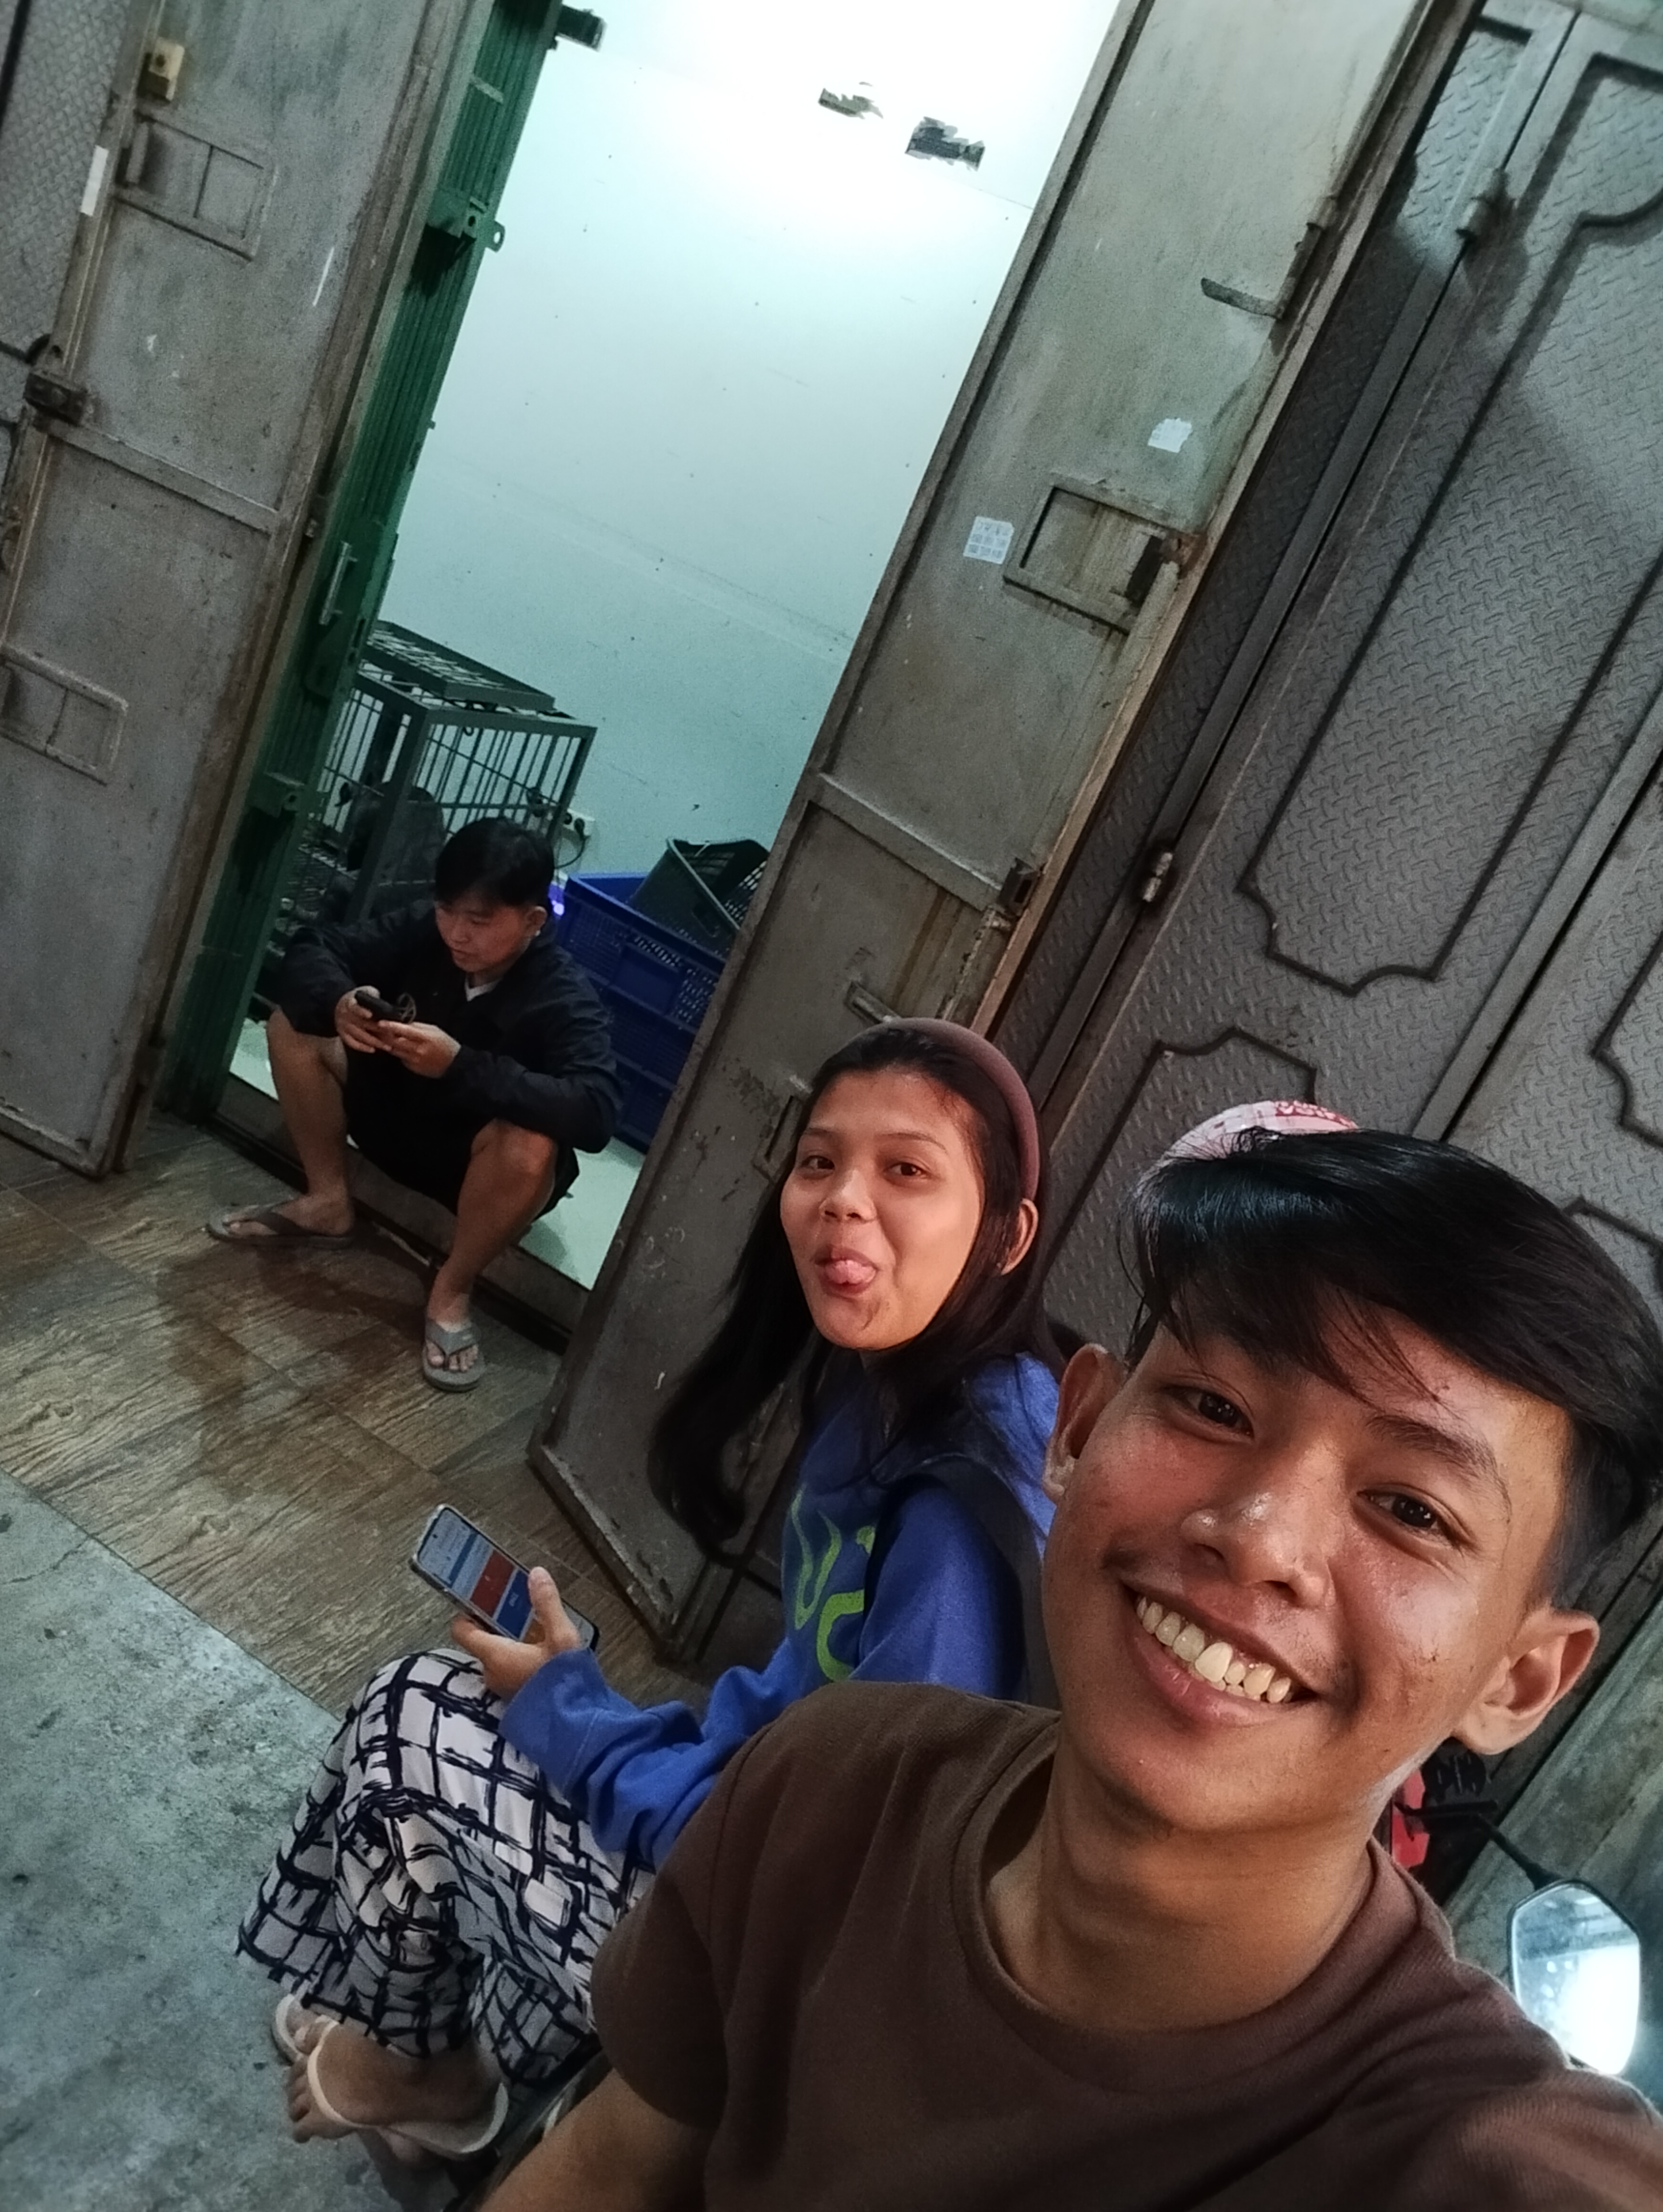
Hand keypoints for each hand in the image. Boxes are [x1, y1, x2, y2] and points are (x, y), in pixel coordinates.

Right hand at [335, 990, 387, 1053]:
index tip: (370, 1015)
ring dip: (373, 1041)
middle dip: (377, 1030)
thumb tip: (386, 1005)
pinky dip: (362, 1047)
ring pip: (358, 1035)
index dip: (361, 1011)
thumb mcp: (365, 992)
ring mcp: (343, 1026)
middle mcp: (344, 1015)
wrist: (339, 1004)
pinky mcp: (342, 1035)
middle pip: (360, 1024)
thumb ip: (373, 997)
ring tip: (386, 1046)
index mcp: (348, 1003)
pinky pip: (352, 1043)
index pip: (354, 1007)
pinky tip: (373, 1049)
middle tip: (392, 1035)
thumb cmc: (358, 999)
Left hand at [376, 1020, 459, 1076]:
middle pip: (395, 1042)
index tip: (381, 1023)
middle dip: (384, 1035)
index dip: (391, 1027)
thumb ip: (417, 1027)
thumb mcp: (433, 1030)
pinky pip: (401, 1058)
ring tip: (381, 1036)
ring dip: (387, 1043)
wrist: (454, 1063)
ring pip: (394, 1051)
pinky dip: (398, 1052)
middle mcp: (417, 1050)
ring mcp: (414, 1061)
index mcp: (424, 1038)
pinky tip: (397, 1047)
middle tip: (375, 1028)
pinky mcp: (412, 1068)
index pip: (404, 1031)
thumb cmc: (445, 1043)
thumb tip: (402, 1024)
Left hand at [453, 1566, 585, 1697]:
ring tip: (534, 1629)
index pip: (462, 1630)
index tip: (482, 1600)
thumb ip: (547, 1604)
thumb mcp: (562, 1637)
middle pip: (482, 1641)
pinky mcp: (515, 1697)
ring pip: (497, 1656)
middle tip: (516, 1609)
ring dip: (510, 1642)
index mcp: (496, 1655)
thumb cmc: (565, 1682)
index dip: (468, 1612)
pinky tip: (541, 1653)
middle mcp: (492, 1673)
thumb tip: (536, 1575)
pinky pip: (508, 1670)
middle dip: (497, 1624)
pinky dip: (518, 1658)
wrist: (576, 1724)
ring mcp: (502, 1688)